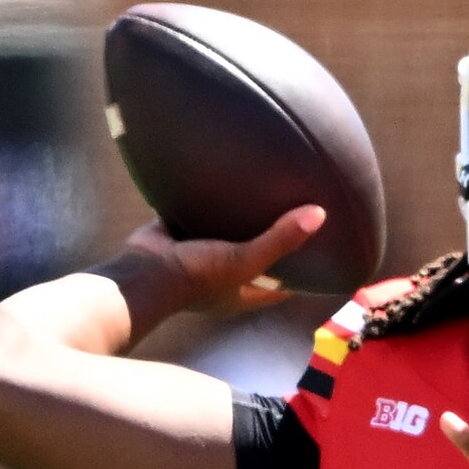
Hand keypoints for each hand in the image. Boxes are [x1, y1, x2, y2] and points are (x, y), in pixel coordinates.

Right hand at [101, 205, 321, 341]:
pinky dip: (213, 201)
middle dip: (277, 238)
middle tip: (301, 208)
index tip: (327, 249)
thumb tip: (320, 215)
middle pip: (260, 255)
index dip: (306, 271)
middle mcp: (225, 274)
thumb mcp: (244, 260)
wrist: (141, 271)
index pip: (284, 285)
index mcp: (244, 291)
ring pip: (231, 233)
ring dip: (244, 217)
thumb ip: (280, 240)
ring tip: (268, 188)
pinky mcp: (182, 232)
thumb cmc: (195, 276)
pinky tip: (229, 177)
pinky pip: (203, 213)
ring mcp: (203, 253)